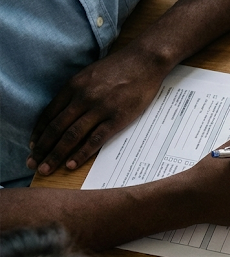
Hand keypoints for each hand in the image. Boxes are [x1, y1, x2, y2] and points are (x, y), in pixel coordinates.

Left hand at [28, 47, 170, 174]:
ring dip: (56, 154)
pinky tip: (71, 163)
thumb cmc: (120, 67)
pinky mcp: (117, 118)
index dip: (39, 132)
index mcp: (73, 86)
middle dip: (42, 148)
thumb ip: (76, 91)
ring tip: (47, 169)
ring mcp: (100, 109)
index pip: (49, 114)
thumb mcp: (90, 74)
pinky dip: (81, 153)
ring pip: (71, 136)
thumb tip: (65, 110)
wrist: (145, 61)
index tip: (33, 146)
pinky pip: (95, 139)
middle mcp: (82, 98)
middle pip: (56, 128)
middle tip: (32, 163)